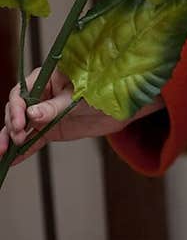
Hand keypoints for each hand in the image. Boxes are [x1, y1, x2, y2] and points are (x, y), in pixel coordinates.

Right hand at [1, 66, 164, 165]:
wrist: (122, 107)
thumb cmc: (103, 91)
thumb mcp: (78, 99)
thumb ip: (54, 108)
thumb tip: (31, 114)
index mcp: (47, 78)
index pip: (22, 92)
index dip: (16, 107)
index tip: (19, 123)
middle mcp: (42, 95)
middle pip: (17, 110)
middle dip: (12, 125)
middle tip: (16, 139)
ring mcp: (45, 113)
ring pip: (21, 127)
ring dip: (11, 139)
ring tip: (3, 154)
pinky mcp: (51, 129)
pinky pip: (34, 140)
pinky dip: (23, 150)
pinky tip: (12, 160)